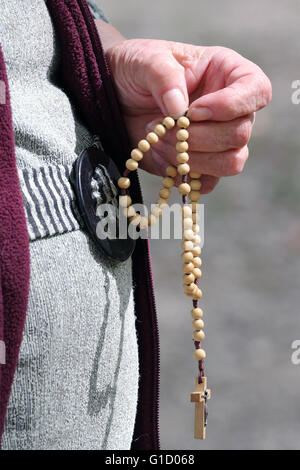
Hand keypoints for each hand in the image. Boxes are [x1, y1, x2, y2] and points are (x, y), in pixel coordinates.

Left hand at [105, 37, 271, 192]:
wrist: (116, 99)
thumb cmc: (136, 70)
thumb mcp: (145, 60)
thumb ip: (164, 76)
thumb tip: (180, 108)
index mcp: (227, 74)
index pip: (257, 90)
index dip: (232, 105)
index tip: (194, 110)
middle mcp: (230, 110)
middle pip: (240, 134)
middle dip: (198, 136)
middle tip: (162, 127)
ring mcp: (218, 141)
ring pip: (231, 163)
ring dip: (190, 158)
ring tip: (158, 142)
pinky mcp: (200, 166)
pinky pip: (207, 184)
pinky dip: (183, 177)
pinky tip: (161, 157)